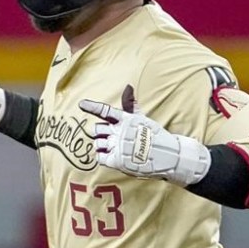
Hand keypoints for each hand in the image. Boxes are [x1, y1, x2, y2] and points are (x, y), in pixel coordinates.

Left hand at [79, 86, 210, 186]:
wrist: (167, 156)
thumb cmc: (155, 136)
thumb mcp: (143, 118)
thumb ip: (131, 105)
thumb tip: (128, 87)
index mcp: (126, 120)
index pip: (105, 111)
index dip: (92, 107)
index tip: (81, 104)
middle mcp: (119, 132)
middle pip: (96, 129)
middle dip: (100, 133)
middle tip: (111, 138)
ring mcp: (117, 146)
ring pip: (97, 143)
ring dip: (102, 146)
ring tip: (114, 149)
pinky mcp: (117, 161)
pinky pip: (100, 157)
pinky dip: (103, 157)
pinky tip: (112, 157)